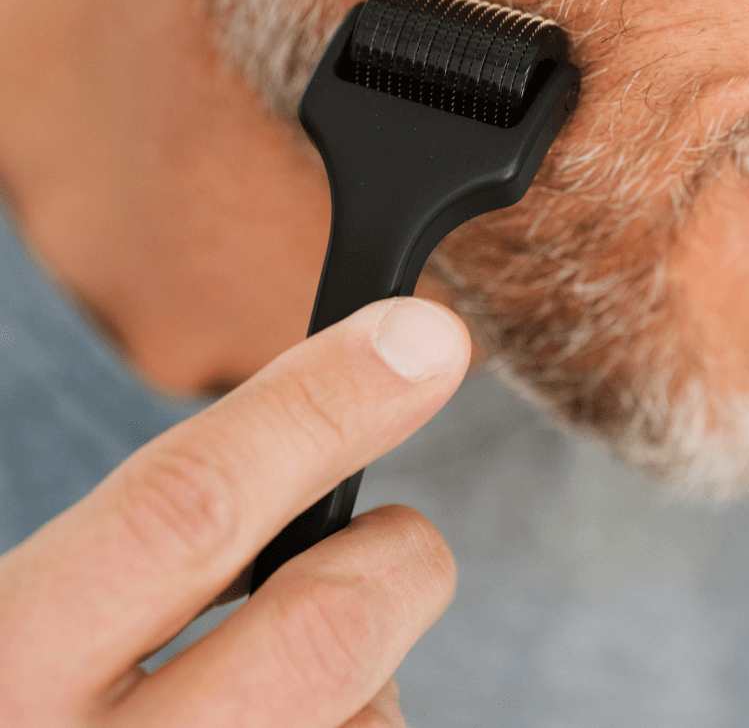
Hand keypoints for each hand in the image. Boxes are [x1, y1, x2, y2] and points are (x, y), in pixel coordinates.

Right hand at [0, 297, 470, 726]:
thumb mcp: (26, 624)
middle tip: (400, 548)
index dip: (317, 407)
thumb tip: (319, 427)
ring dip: (373, 696)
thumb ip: (139, 553)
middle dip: (399, 564)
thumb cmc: (25, 708)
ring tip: (303, 698)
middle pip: (320, 637)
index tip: (422, 342)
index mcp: (4, 662)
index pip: (182, 506)